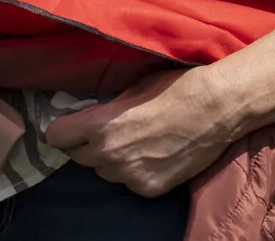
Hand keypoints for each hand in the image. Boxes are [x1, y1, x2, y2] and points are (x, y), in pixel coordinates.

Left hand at [45, 68, 236, 197]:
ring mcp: (128, 175)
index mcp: (100, 125)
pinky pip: (130, 181)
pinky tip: (156, 154)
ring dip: (113, 160)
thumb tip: (92, 116)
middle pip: (79, 157)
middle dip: (90, 145)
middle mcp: (109, 154)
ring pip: (105, 171)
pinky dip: (138, 171)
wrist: (217, 109)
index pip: (56, 137)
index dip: (65, 129)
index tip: (74, 126)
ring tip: (138, 143)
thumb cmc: (177, 87)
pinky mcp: (148, 188)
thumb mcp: (134, 89)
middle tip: (112, 132)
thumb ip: (108, 108)